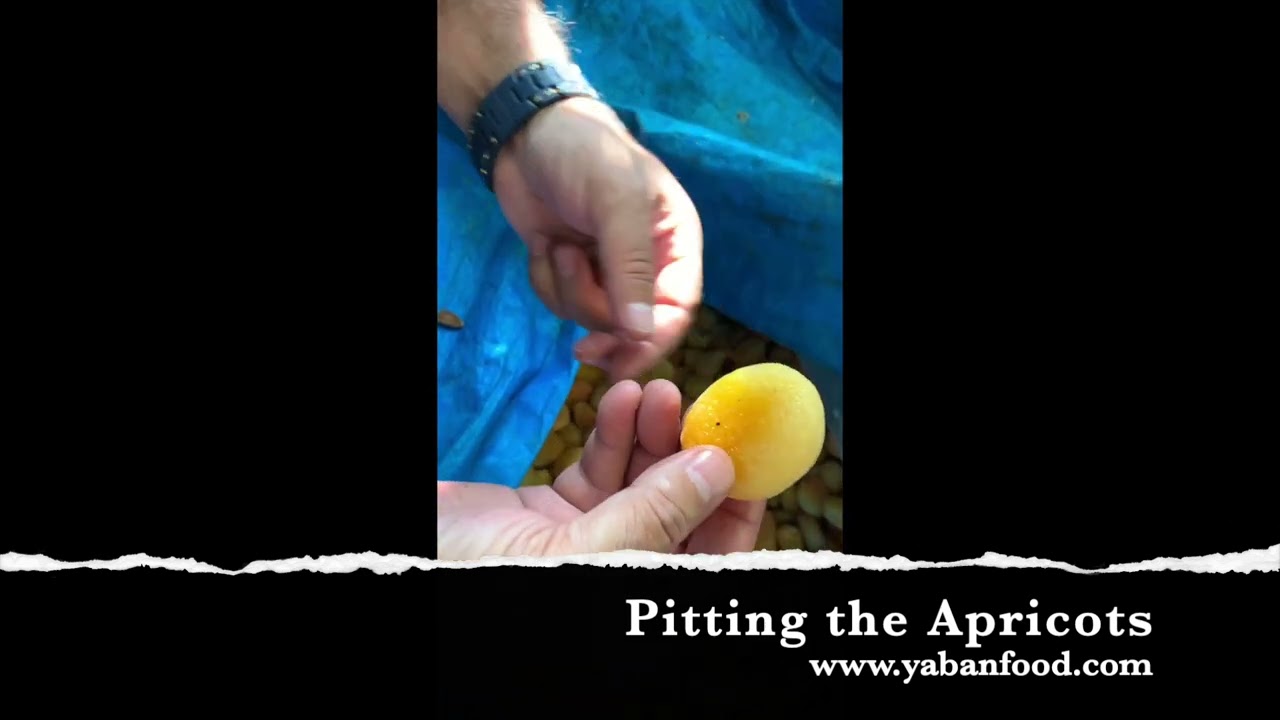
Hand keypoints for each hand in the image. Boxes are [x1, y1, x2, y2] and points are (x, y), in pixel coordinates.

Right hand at [437, 379, 764, 559]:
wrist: (412, 556)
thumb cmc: (484, 576)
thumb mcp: (578, 552)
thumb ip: (652, 514)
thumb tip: (717, 469)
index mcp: (637, 592)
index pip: (712, 554)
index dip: (736, 503)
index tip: (746, 448)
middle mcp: (621, 567)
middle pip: (680, 509)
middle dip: (690, 453)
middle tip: (694, 403)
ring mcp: (587, 539)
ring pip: (641, 479)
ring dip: (653, 433)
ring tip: (654, 390)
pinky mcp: (553, 511)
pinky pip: (598, 467)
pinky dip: (612, 431)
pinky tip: (621, 398)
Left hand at [493, 97, 702, 381]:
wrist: (524, 132)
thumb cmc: (586, 154)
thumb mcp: (616, 202)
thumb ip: (631, 267)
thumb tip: (642, 332)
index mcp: (676, 243)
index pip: (679, 309)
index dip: (654, 343)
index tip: (624, 366)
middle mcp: (648, 262)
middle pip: (634, 324)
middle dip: (601, 320)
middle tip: (580, 346)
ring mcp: (606, 268)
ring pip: (593, 316)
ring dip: (569, 291)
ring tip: (559, 247)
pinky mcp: (570, 270)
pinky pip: (561, 303)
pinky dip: (547, 283)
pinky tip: (544, 247)